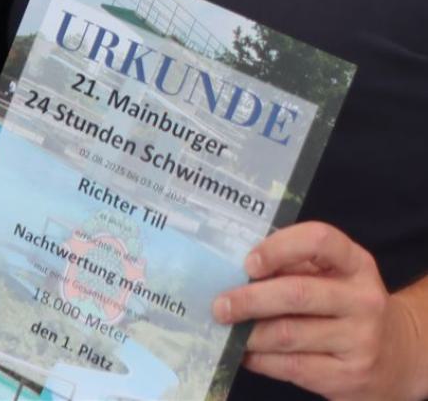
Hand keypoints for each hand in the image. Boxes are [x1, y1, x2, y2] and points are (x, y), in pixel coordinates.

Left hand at [212, 222, 426, 399]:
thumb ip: (298, 265)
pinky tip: (246, 354)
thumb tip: (239, 269)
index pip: (320, 240)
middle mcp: (363, 300)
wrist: (398, 355)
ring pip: (288, 335)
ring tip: (228, 329)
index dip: (279, 247)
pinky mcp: (348, 378)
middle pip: (297, 294)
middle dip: (250, 299)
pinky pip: (293, 367)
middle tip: (220, 304)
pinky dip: (261, 360)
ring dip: (249, 333)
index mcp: (357, 264)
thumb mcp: (336, 275)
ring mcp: (359, 342)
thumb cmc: (349, 304)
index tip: (249, 262)